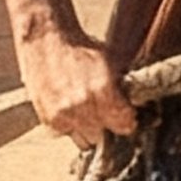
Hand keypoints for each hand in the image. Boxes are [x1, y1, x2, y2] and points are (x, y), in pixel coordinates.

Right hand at [17, 23, 134, 144]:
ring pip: (84, 140)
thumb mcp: (110, 63)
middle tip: (104, 112)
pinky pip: (65, 134)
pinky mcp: (48, 118)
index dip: (127, 121)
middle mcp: (83, 105)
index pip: (124, 125)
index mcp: (102, 89)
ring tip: (86, 112)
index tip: (126, 117)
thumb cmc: (80, 47)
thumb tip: (133, 107)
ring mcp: (63, 114)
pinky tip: (69, 110)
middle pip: (103, 136)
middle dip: (106, 126)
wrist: (47, 39)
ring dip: (87, 130)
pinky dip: (69, 126)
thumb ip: (121, 89)